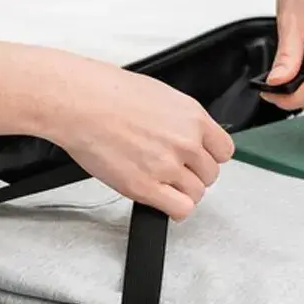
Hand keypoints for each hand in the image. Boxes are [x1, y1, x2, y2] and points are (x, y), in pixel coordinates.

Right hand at [42, 59, 234, 220]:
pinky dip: (173, 209)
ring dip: (181, 192)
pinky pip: (179, 210)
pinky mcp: (145, 187)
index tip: (196, 160)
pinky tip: (160, 199)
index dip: (208, 158)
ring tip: (160, 183)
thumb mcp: (159, 96)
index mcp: (192, 117)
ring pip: (196, 194)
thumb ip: (180, 120)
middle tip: (171, 170)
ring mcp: (167, 166)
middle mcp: (185, 142)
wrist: (80, 102)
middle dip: (192, 174)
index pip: (223, 150)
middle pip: (210, 174)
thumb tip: (187, 136)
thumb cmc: (107, 93)